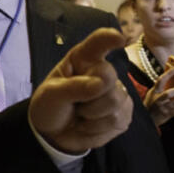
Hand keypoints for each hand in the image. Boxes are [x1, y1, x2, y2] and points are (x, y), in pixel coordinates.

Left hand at [28, 28, 133, 153]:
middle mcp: (103, 72)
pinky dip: (98, 128)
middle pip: (109, 78)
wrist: (53, 134)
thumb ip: (74, 87)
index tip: (118, 38)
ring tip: (80, 114)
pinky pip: (118, 120)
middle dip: (89, 97)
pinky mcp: (124, 113)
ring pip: (115, 101)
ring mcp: (117, 93)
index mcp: (82, 59)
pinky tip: (88, 125)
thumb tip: (101, 83)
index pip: (97, 43)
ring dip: (92, 116)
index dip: (108, 39)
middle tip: (74, 103)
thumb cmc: (50, 106)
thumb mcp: (51, 95)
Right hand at [143, 67, 173, 125]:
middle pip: (170, 93)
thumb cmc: (152, 103)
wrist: (147, 117)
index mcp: (154, 92)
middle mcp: (158, 100)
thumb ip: (161, 88)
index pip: (161, 81)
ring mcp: (162, 108)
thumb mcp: (153, 93)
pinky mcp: (167, 114)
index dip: (168, 74)